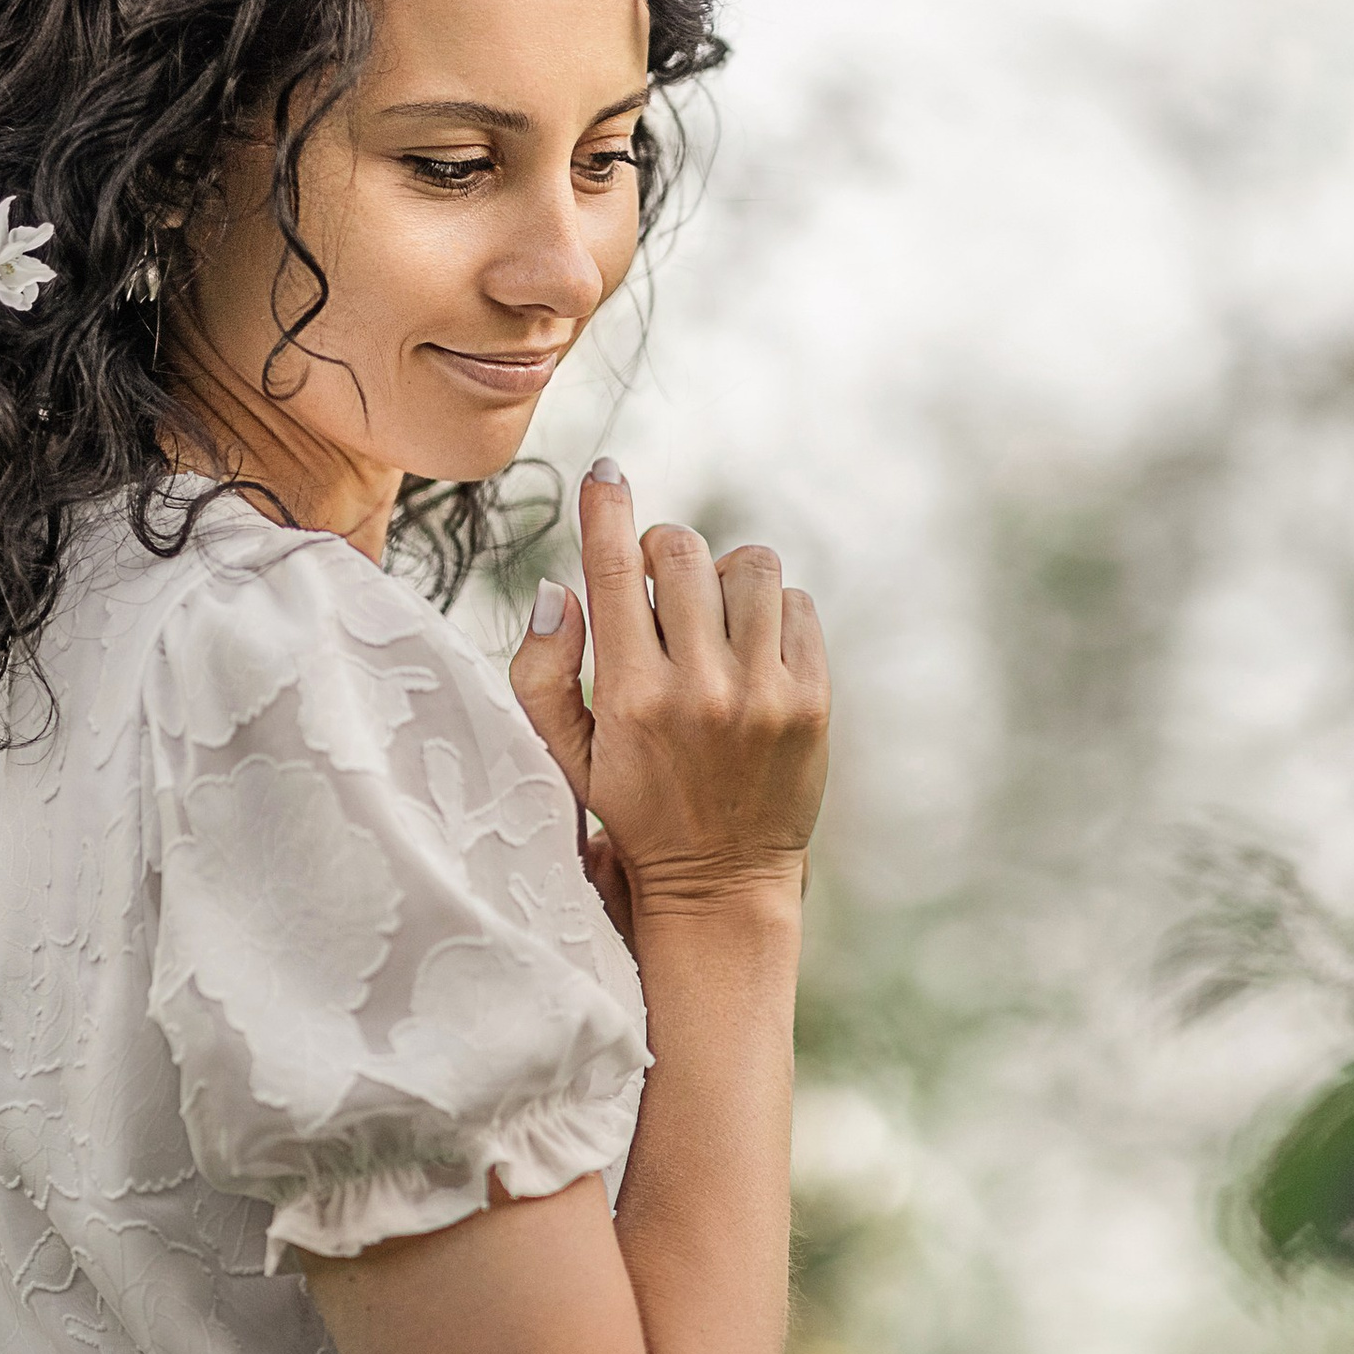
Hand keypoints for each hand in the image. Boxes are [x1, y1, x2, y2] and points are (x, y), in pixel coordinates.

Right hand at [509, 464, 827, 917]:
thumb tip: (558, 590)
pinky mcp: (813, 701)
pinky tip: (751, 650)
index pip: (615, 570)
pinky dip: (772, 612)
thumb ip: (540, 673)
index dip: (607, 509)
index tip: (605, 472)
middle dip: (666, 554)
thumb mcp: (565, 757)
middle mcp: (700, 689)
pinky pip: (797, 606)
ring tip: (711, 621)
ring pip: (750, 567)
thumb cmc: (634, 810)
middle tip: (659, 589)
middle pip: (685, 552)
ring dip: (724, 579)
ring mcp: (764, 694)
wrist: (722, 882)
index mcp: (629, 697)